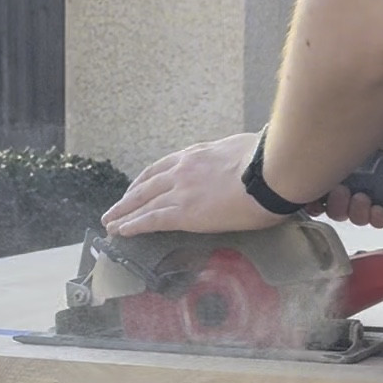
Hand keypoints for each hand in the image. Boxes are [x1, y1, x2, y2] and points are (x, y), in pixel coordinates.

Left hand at [101, 132, 279, 236]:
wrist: (272, 171)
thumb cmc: (270, 161)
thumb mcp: (245, 150)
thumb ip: (233, 158)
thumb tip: (242, 163)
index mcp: (197, 154)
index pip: (163, 167)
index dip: (146, 180)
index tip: (136, 189)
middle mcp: (183, 170)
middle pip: (146, 185)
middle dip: (128, 199)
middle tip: (114, 210)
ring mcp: (182, 190)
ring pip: (143, 203)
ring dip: (124, 214)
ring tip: (110, 224)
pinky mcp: (185, 212)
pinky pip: (152, 219)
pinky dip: (134, 225)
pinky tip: (122, 232)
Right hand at [316, 84, 382, 228]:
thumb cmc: (378, 102)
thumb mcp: (341, 122)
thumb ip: (317, 135)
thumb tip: (289, 151)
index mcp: (337, 148)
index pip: (317, 183)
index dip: (310, 197)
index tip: (308, 200)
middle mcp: (356, 165)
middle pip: (335, 202)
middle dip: (333, 205)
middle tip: (340, 193)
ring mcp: (378, 179)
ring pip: (356, 212)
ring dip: (354, 212)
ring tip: (361, 198)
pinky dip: (377, 217)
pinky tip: (378, 208)